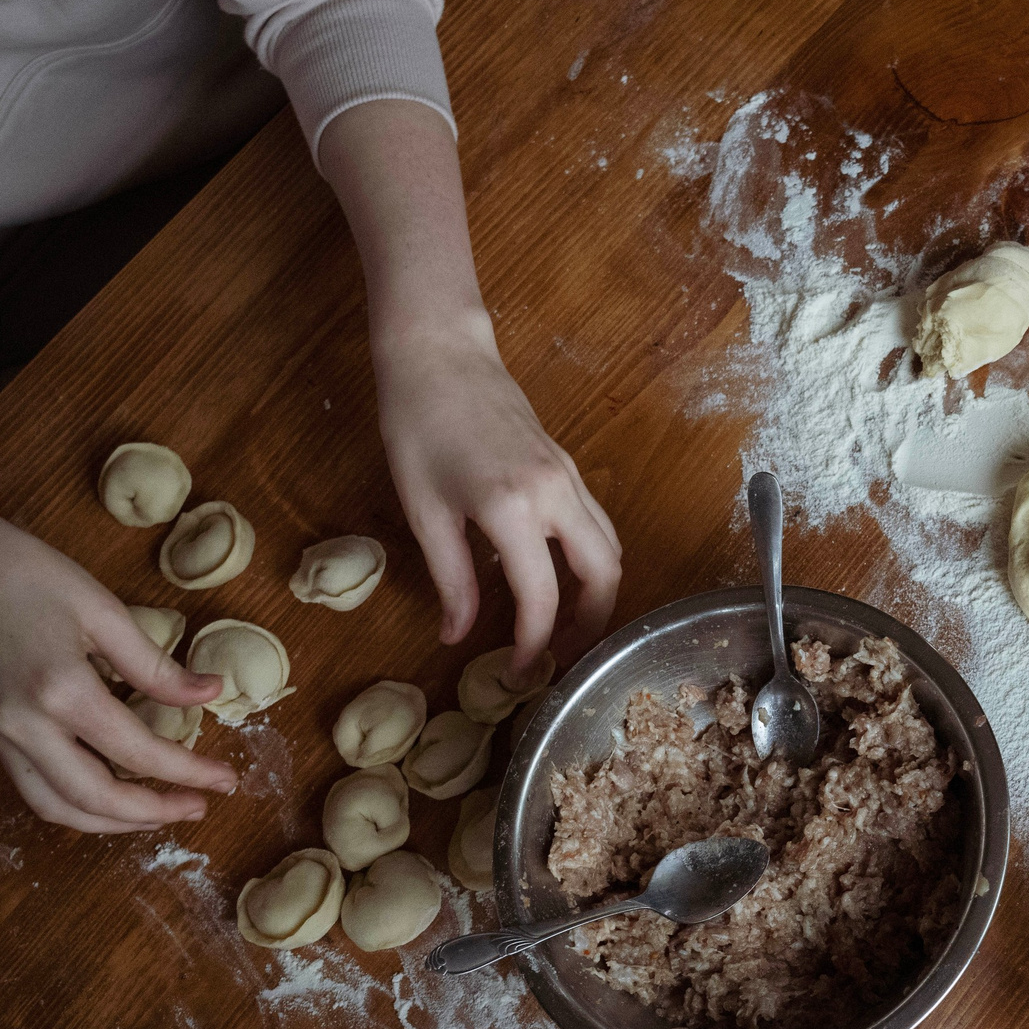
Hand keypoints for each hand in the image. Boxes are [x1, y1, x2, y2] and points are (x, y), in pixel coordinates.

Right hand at [0, 489, 234, 832]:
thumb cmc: (24, 573)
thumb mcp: (101, 609)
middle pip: (94, 799)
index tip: (227, 779)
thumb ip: (154, 664)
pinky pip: (34, 788)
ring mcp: (0, 736)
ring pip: (56, 807)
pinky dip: (76, 805)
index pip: (137, 753)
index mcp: (60, 691)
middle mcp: (24, 727)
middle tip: (200, 805)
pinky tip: (110, 792)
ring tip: (159, 811)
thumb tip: (213, 693)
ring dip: (111, 822)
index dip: (189, 772)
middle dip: (152, 813)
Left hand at [374, 321, 621, 677]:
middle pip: (606, 572)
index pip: (542, 596)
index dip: (534, 645)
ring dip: (597, 591)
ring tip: (561, 622)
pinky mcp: (567, 465)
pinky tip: (551, 573)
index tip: (520, 672)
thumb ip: (451, 578)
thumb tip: (459, 636)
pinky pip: (597, 522)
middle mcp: (557, 494)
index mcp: (514, 509)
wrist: (439, 355)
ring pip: (610, 546)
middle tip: (559, 654)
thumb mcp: (424, 511)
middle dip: (592, 623)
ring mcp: (569, 476)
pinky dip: (588, 558)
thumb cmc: (417, 428)